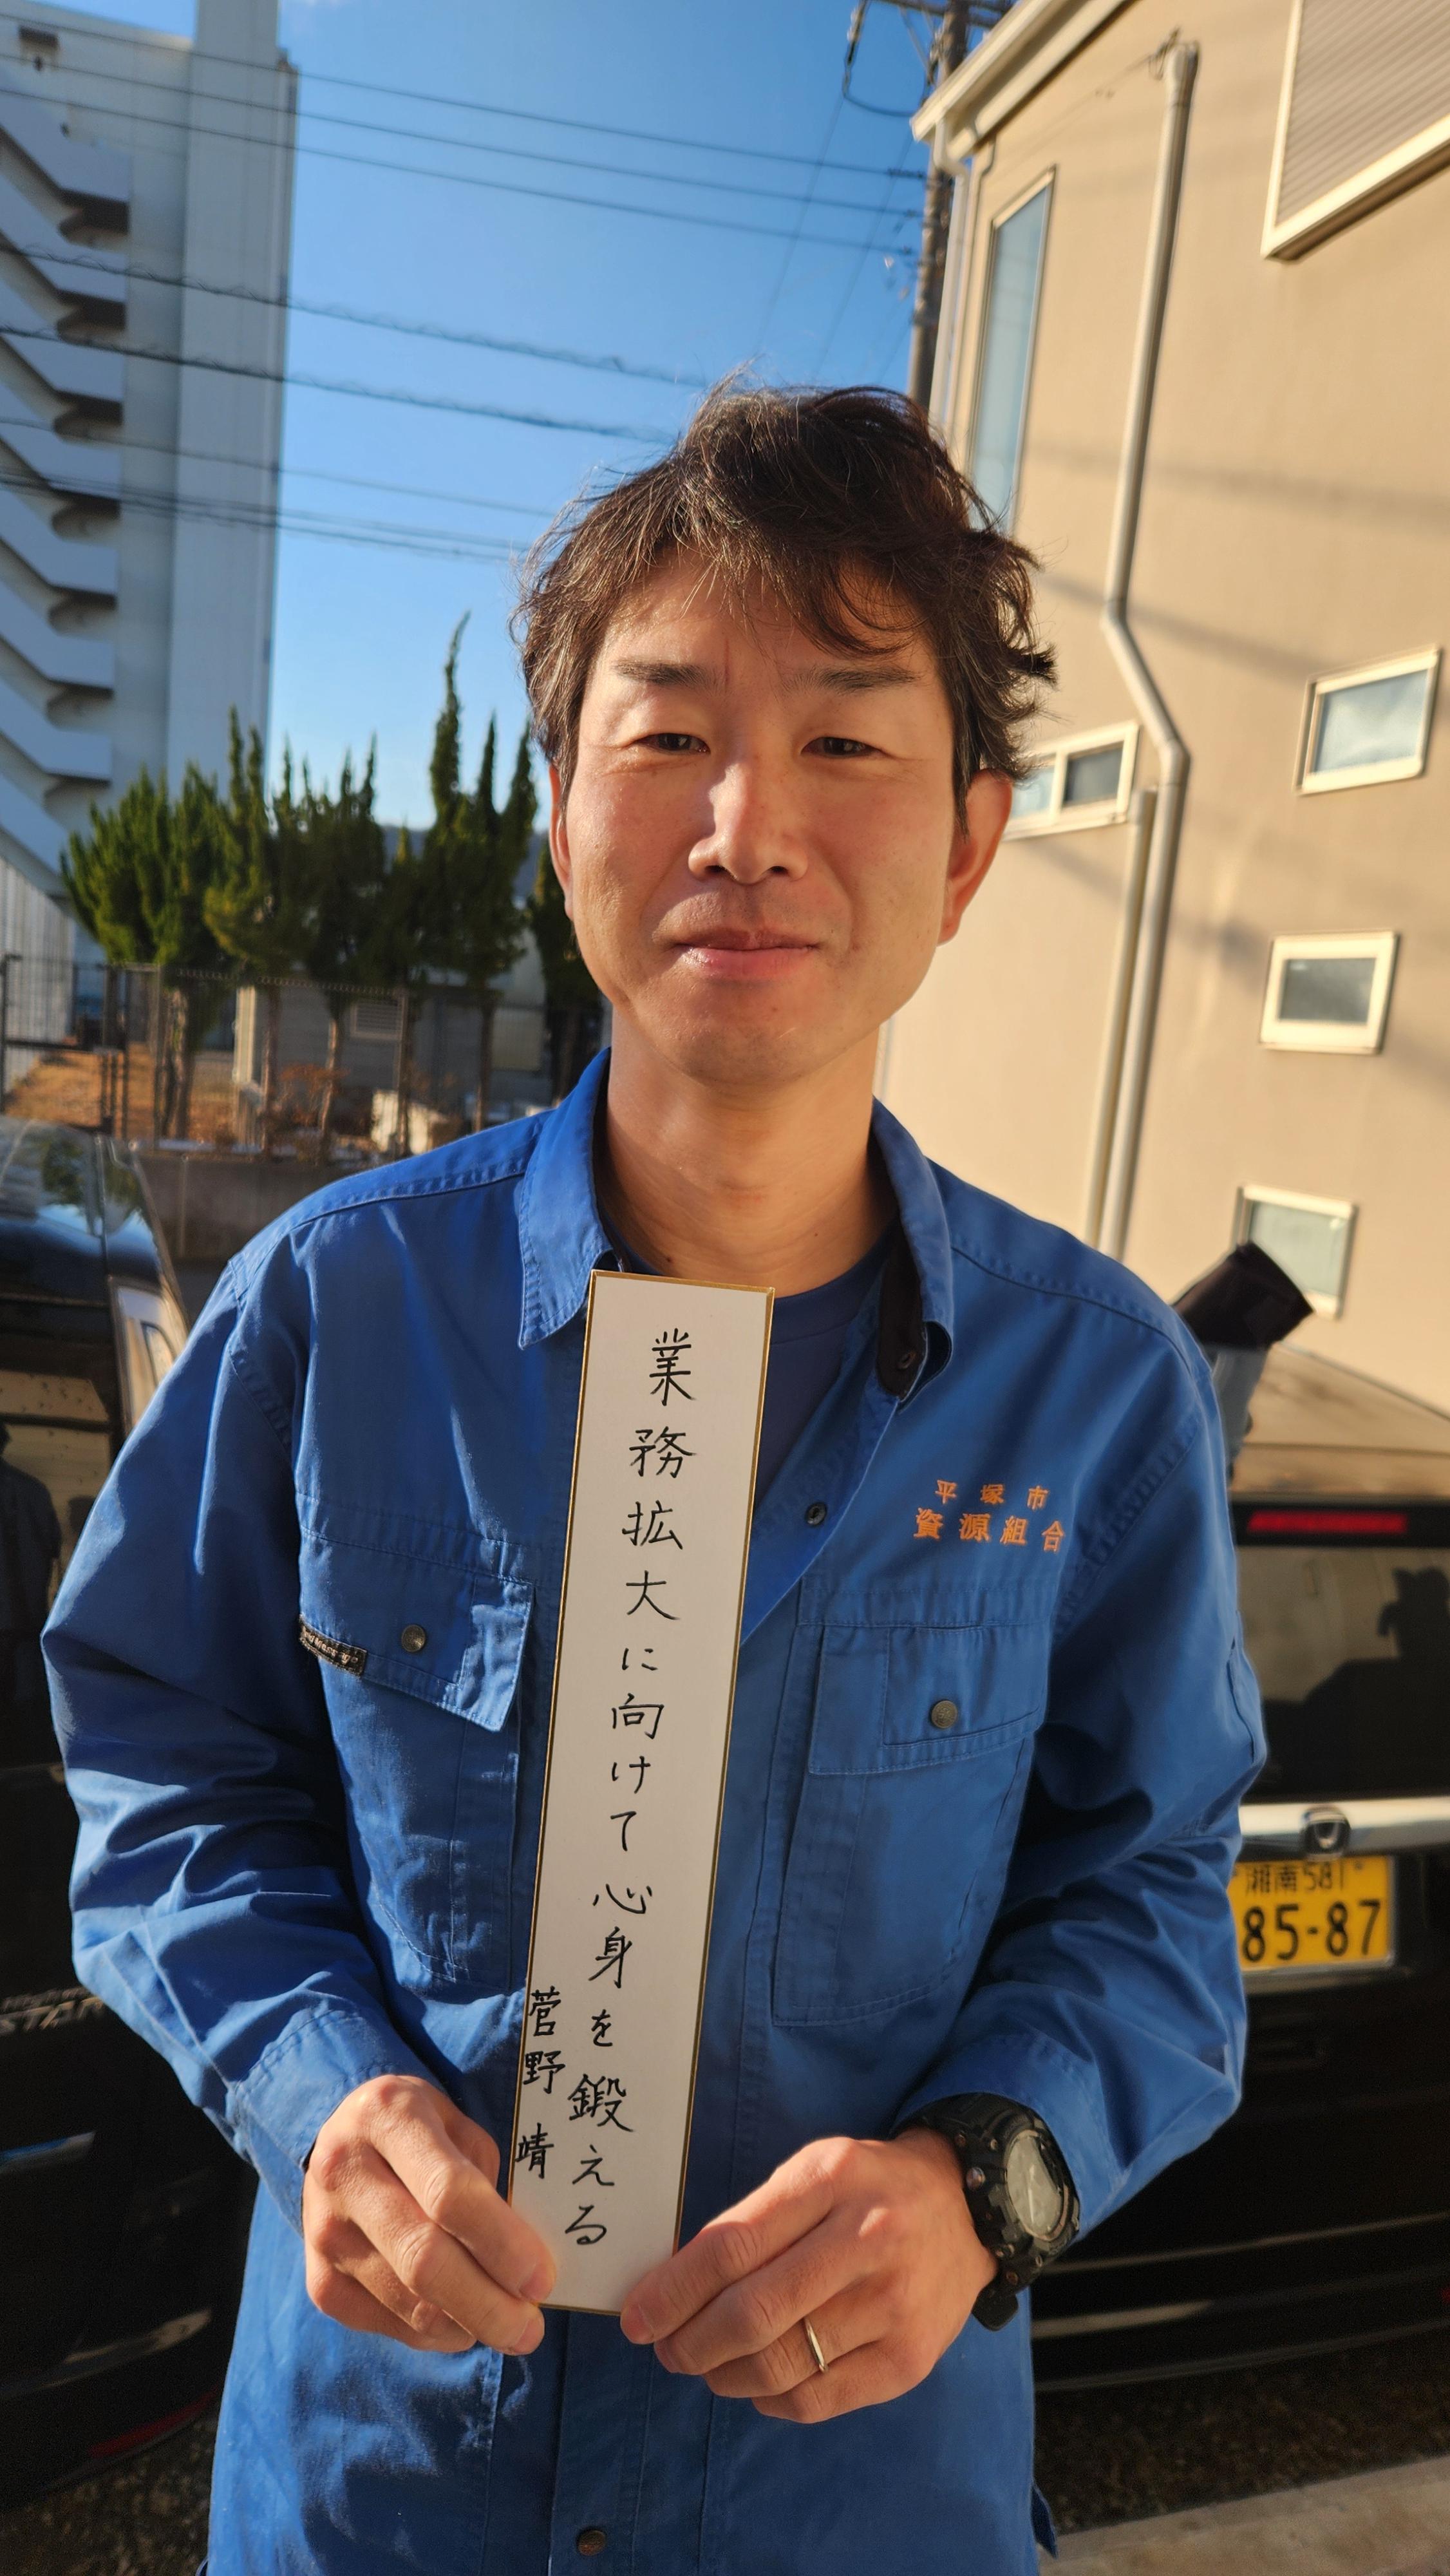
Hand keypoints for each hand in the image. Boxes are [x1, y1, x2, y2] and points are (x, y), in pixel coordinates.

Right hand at [302, 2073, 554, 2355]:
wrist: (341, 2141)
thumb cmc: (421, 2131)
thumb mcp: (458, 2126)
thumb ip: (488, 2181)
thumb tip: (524, 2261)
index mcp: (388, 2116)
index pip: (448, 2192)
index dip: (501, 2243)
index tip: (542, 2280)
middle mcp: (345, 2172)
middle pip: (423, 2258)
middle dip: (487, 2304)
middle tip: (531, 2332)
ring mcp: (324, 2231)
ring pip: (407, 2302)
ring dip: (468, 2325)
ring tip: (507, 2325)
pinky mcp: (319, 2279)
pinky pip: (387, 2324)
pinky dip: (435, 2334)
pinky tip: (462, 2322)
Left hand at [619, 2129, 992, 2421]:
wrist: (967, 2209)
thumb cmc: (867, 2189)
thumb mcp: (813, 2172)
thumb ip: (752, 2221)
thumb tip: (673, 2286)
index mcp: (831, 2180)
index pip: (732, 2246)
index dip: (673, 2290)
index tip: (637, 2317)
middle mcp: (866, 2241)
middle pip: (753, 2313)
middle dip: (691, 2342)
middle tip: (667, 2349)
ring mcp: (892, 2306)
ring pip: (780, 2364)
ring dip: (724, 2375)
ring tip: (707, 2366)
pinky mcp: (908, 2360)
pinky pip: (817, 2400)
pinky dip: (772, 2399)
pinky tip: (758, 2383)